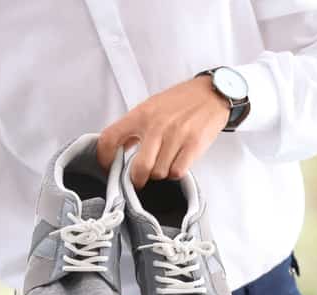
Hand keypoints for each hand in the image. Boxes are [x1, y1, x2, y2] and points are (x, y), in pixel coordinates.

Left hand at [97, 76, 229, 187]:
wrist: (212, 93)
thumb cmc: (181, 101)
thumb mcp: (151, 107)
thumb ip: (134, 128)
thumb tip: (118, 149)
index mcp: (141, 114)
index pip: (110, 138)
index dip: (104, 158)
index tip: (108, 166)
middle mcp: (157, 125)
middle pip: (139, 168)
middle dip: (138, 179)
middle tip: (139, 179)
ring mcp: (176, 135)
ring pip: (159, 173)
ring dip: (160, 174)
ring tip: (164, 163)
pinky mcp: (194, 145)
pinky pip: (177, 172)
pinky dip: (176, 172)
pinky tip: (177, 162)